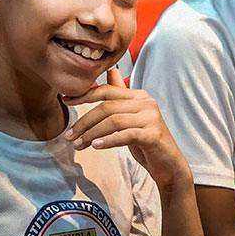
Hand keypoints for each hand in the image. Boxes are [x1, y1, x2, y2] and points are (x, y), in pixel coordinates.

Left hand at [63, 68, 192, 189]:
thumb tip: (111, 71)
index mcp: (139, 96)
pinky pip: (126, 134)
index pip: (107, 91)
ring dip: (91, 134)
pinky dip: (108, 140)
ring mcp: (151, 118)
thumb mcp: (131, 117)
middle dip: (84, 121)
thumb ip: (120, 96)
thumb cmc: (146, 141)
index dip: (84, 95)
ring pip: (113, 121)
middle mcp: (146, 103)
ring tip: (78, 145)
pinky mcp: (153, 134)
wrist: (168, 164)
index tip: (65, 101)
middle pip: (107, 107)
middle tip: (69, 136)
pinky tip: (96, 146)